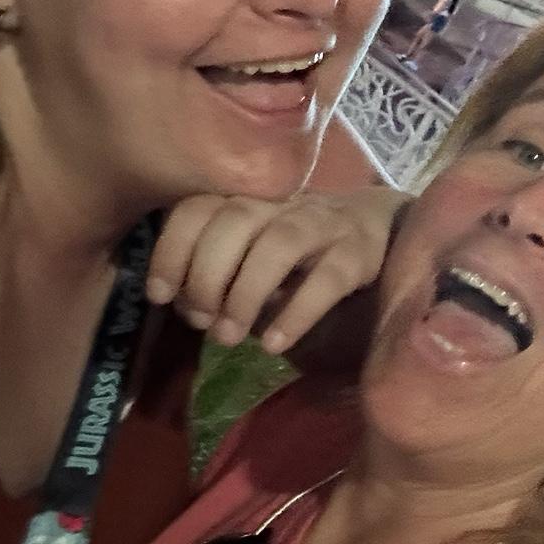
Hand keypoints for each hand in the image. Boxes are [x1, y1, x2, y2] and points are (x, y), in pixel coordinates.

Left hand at [145, 188, 410, 353]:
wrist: (384, 229)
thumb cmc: (304, 251)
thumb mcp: (256, 251)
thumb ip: (221, 269)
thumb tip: (182, 304)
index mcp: (251, 199)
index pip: (200, 206)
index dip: (171, 248)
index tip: (158, 293)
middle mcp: (284, 204)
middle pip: (235, 221)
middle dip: (207, 275)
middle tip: (201, 323)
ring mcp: (325, 225)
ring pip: (279, 244)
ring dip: (245, 293)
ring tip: (229, 338)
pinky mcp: (360, 253)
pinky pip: (327, 279)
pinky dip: (296, 314)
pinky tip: (274, 345)